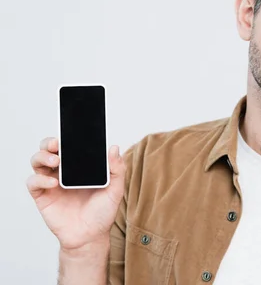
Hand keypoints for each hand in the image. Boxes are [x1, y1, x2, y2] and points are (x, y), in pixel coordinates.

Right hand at [26, 137, 125, 251]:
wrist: (90, 236)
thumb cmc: (102, 212)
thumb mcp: (115, 190)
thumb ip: (117, 169)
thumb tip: (114, 148)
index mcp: (80, 167)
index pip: (69, 146)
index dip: (67, 138)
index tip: (71, 133)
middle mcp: (63, 172)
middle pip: (48, 149)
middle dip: (49, 142)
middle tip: (57, 144)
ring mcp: (51, 183)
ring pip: (37, 161)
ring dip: (43, 157)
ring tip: (56, 160)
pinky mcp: (43, 196)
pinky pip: (33, 182)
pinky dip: (40, 179)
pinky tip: (53, 182)